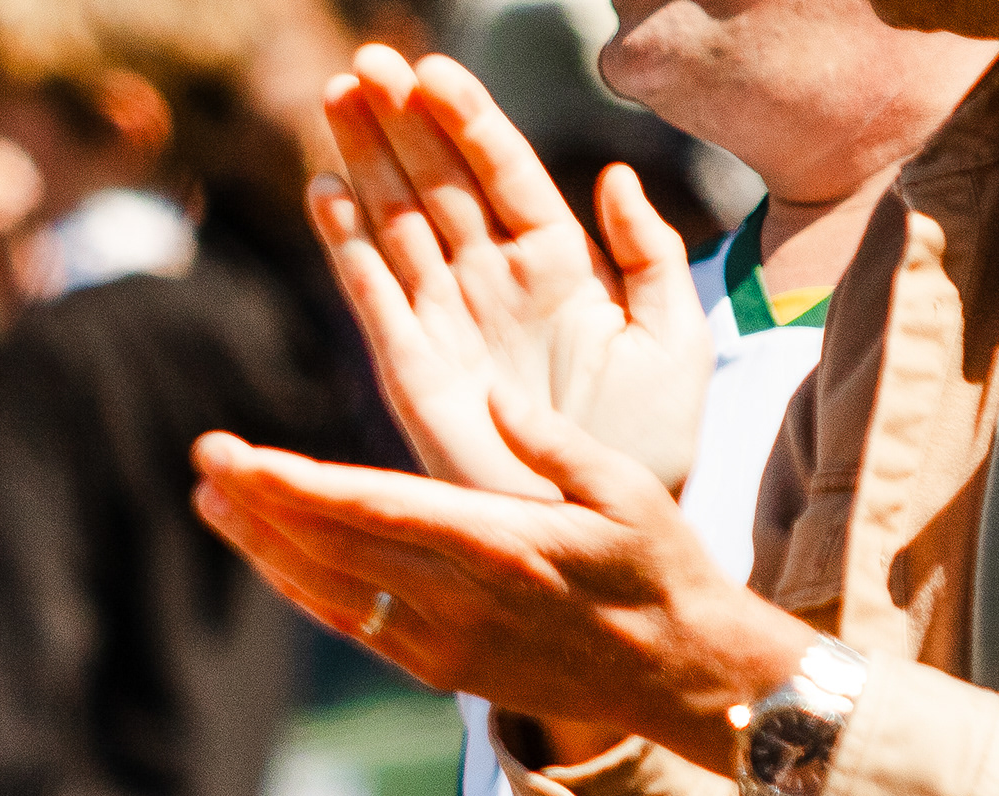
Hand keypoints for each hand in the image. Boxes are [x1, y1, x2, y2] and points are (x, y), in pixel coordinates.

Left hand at [191, 388, 813, 765]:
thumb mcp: (628, 486)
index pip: (368, 508)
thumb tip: (485, 391)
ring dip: (262, 545)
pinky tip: (268, 555)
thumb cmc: (662, 568)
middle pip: (328, 546)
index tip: (233, 453)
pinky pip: (351, 623)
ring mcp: (439, 642)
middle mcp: (455, 598)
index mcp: (498, 542)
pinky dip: (302, 587)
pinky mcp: (437, 669)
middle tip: (202, 456)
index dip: (289, 483)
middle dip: (257, 502)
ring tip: (210, 500)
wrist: (681, 676)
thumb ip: (550, 439)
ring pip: (326, 589)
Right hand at [313, 48, 706, 493]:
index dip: (467, 120)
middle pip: (437, 185)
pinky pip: (374, 294)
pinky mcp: (412, 371)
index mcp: (558, 269)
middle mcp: (493, 288)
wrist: (607, 531)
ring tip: (336, 99)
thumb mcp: (675, 335)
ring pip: (398, 224)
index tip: (433, 68)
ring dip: (364, 162)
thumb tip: (613, 178)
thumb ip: (650, 254)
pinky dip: (347, 244)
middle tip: (364, 61)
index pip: (502, 173)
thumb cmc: (646, 443)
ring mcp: (448, 326)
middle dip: (400, 122)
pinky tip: (324, 191)